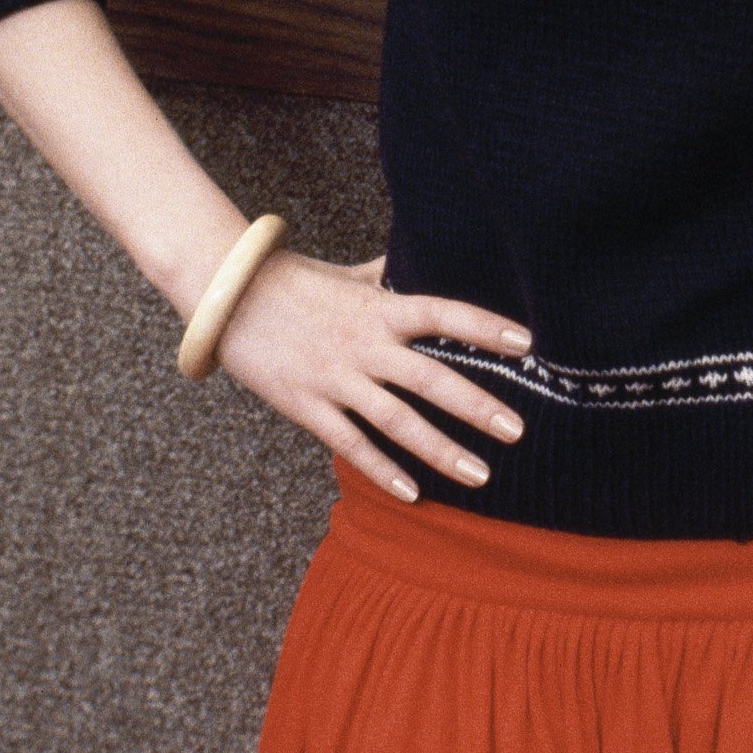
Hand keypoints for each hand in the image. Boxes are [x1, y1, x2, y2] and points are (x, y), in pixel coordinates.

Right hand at [213, 246, 531, 501]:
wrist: (225, 295)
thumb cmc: (290, 281)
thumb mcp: (345, 275)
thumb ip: (385, 275)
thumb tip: (413, 259)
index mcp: (379, 309)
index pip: (443, 314)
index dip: (484, 328)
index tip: (526, 343)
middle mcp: (364, 345)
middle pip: (431, 379)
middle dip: (478, 406)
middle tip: (518, 430)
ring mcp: (336, 378)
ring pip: (398, 422)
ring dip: (442, 450)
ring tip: (481, 475)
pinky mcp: (307, 405)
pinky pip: (350, 443)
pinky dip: (382, 470)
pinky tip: (412, 493)